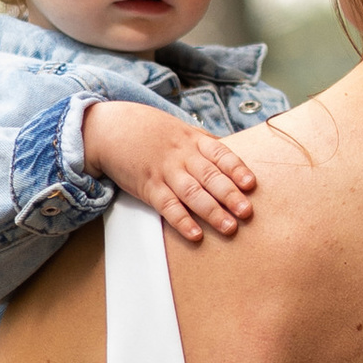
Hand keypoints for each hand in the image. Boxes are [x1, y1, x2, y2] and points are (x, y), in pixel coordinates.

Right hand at [80, 100, 258, 243]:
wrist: (111, 127)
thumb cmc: (151, 131)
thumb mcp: (181, 130)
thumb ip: (205, 144)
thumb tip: (232, 158)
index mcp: (194, 141)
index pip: (221, 155)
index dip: (237, 170)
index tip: (251, 184)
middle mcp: (182, 156)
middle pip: (210, 177)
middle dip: (230, 195)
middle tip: (246, 212)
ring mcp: (165, 172)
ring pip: (192, 193)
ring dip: (212, 212)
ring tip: (229, 227)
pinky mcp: (148, 187)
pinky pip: (167, 206)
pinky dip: (181, 221)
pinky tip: (195, 234)